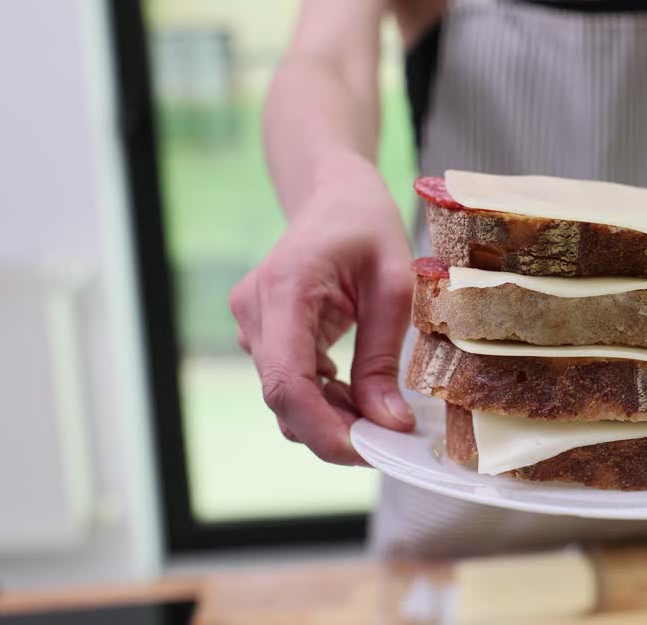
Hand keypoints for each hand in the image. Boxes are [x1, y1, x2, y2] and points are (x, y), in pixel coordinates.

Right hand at [229, 167, 413, 464]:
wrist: (334, 195)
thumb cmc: (368, 226)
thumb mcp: (394, 286)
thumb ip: (384, 358)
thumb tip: (389, 423)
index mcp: (285, 289)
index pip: (287, 382)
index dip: (323, 429)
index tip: (367, 451)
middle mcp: (255, 310)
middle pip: (283, 399)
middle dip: (334, 429)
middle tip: (388, 435)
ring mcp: (252, 322)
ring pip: (284, 396)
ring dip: (330, 415)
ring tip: (379, 405)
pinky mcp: (261, 331)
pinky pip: (287, 380)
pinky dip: (322, 397)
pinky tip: (357, 389)